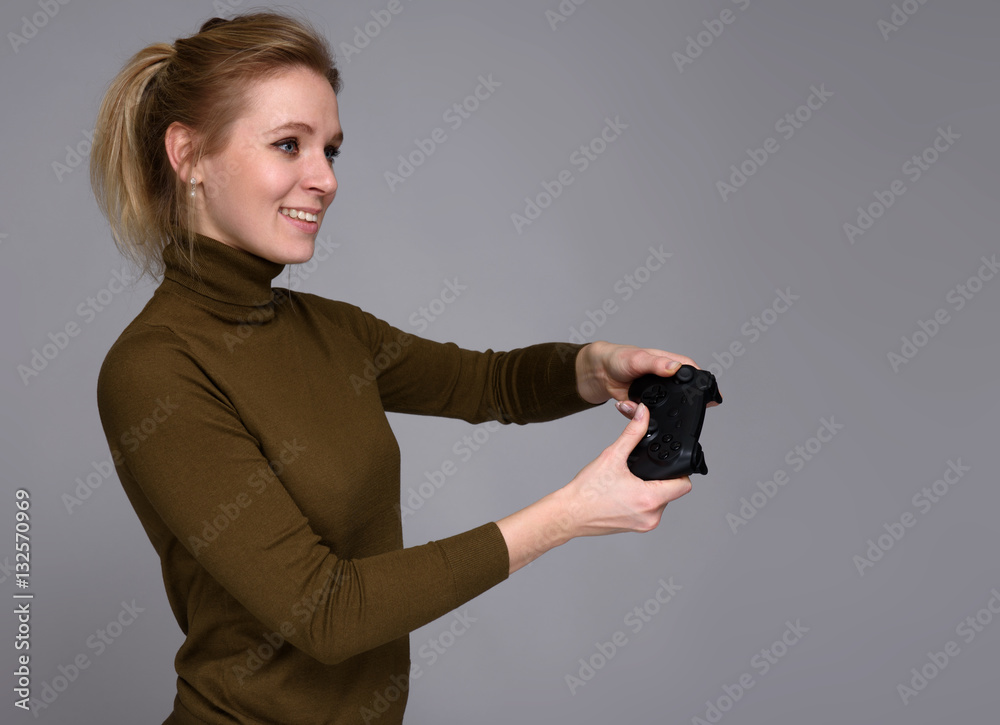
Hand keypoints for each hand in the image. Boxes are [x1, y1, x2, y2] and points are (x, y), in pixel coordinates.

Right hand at [495, 401, 692, 573]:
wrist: (569, 513)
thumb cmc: (586, 491)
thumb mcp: (612, 456)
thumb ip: (632, 433)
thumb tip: (643, 415)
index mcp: (650, 499)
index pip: (683, 485)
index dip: (679, 471)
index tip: (666, 464)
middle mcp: (651, 516)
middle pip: (671, 492)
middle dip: (659, 478)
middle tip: (640, 470)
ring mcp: (644, 524)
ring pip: (660, 502)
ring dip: (650, 490)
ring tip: (629, 481)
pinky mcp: (636, 528)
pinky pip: (648, 511)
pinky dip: (640, 500)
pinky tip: (623, 492)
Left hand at [575, 341, 721, 410]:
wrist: (599, 372)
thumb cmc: (619, 358)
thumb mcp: (638, 358)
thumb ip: (656, 364)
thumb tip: (674, 367)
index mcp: (669, 364)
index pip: (692, 374)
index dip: (703, 385)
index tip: (712, 397)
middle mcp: (666, 380)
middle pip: (683, 396)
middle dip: (677, 406)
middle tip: (672, 410)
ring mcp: (656, 394)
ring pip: (664, 410)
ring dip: (651, 412)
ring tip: (634, 402)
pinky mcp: (645, 406)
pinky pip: (646, 417)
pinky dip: (635, 413)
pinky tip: (626, 403)